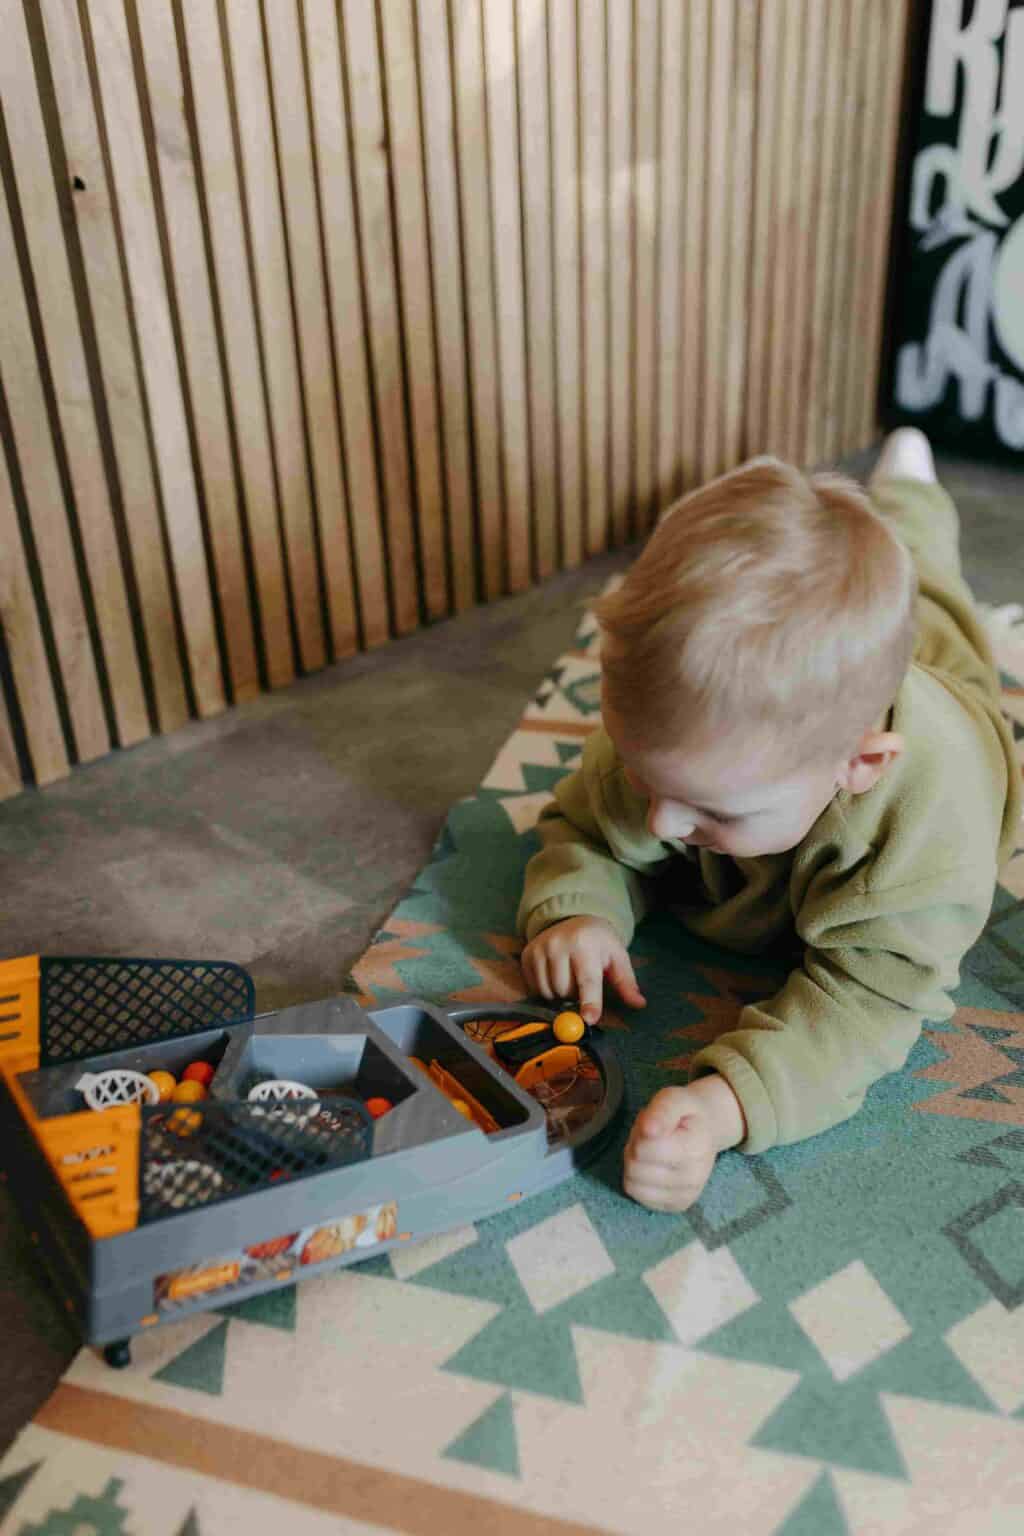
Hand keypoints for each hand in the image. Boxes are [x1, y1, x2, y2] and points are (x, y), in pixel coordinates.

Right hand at [520, 916, 645, 1023]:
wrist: (574, 919)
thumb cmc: (599, 942)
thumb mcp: (617, 957)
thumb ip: (626, 982)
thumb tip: (639, 1003)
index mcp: (584, 944)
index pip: (587, 979)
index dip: (590, 1001)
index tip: (589, 1020)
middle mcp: (558, 944)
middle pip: (564, 990)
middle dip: (574, 996)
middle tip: (582, 983)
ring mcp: (539, 948)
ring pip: (548, 992)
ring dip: (559, 995)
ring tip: (569, 979)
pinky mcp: (527, 954)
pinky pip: (534, 988)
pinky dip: (545, 990)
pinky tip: (554, 976)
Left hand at [623, 1075, 744, 1211]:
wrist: (708, 1130)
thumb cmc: (687, 1112)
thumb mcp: (674, 1098)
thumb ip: (661, 1110)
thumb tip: (648, 1130)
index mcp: (694, 1149)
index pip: (642, 1150)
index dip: (639, 1133)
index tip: (653, 1125)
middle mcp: (694, 1178)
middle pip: (634, 1168)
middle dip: (634, 1148)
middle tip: (650, 1137)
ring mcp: (686, 1196)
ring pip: (633, 1184)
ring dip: (635, 1164)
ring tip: (651, 1151)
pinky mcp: (677, 1206)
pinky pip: (639, 1197)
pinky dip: (640, 1180)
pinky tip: (654, 1167)